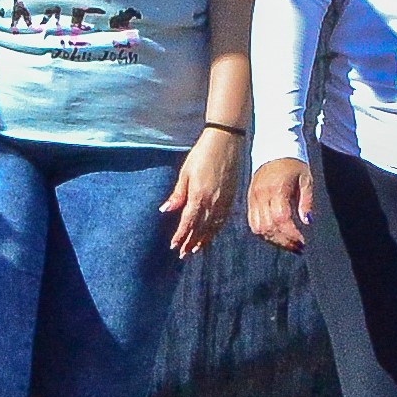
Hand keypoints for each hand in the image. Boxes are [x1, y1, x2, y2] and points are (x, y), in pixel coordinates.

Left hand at [164, 126, 241, 257]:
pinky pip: (222, 219)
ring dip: (204, 239)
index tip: (174, 246)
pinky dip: (216, 229)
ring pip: (213, 226)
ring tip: (196, 250)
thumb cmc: (202, 154)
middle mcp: (212, 202)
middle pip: (200, 228)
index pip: (188, 222)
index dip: (181, 236)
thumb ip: (178, 194)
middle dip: (191, 242)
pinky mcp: (230, 197)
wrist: (226, 142)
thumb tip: (166, 209)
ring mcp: (223, 201)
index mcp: (199, 196)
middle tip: (184, 254)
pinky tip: (212, 234)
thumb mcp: (186, 173)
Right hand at [247, 155, 314, 254]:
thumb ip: (306, 201)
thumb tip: (307, 221)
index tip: (303, 242)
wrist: (274, 147)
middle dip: (284, 242)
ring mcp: (253, 198)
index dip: (291, 235)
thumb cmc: (293, 163)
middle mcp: (261, 195)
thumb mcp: (306, 180)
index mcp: (276, 190)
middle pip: (268, 227)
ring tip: (288, 244)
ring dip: (273, 240)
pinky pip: (252, 222)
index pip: (280, 219)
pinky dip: (264, 233)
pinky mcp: (250, 199)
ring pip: (258, 228)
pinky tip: (277, 236)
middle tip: (298, 248)